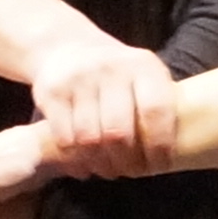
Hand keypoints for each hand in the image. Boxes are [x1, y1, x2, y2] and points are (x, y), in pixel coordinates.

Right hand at [30, 35, 179, 177]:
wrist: (67, 47)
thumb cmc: (116, 74)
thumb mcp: (142, 77)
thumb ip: (155, 106)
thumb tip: (165, 158)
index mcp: (143, 66)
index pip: (155, 111)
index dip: (159, 145)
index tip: (160, 165)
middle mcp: (111, 69)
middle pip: (119, 133)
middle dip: (127, 162)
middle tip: (130, 172)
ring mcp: (79, 79)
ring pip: (89, 140)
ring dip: (101, 164)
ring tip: (108, 170)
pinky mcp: (52, 92)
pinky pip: (65, 139)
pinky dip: (76, 159)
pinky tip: (85, 163)